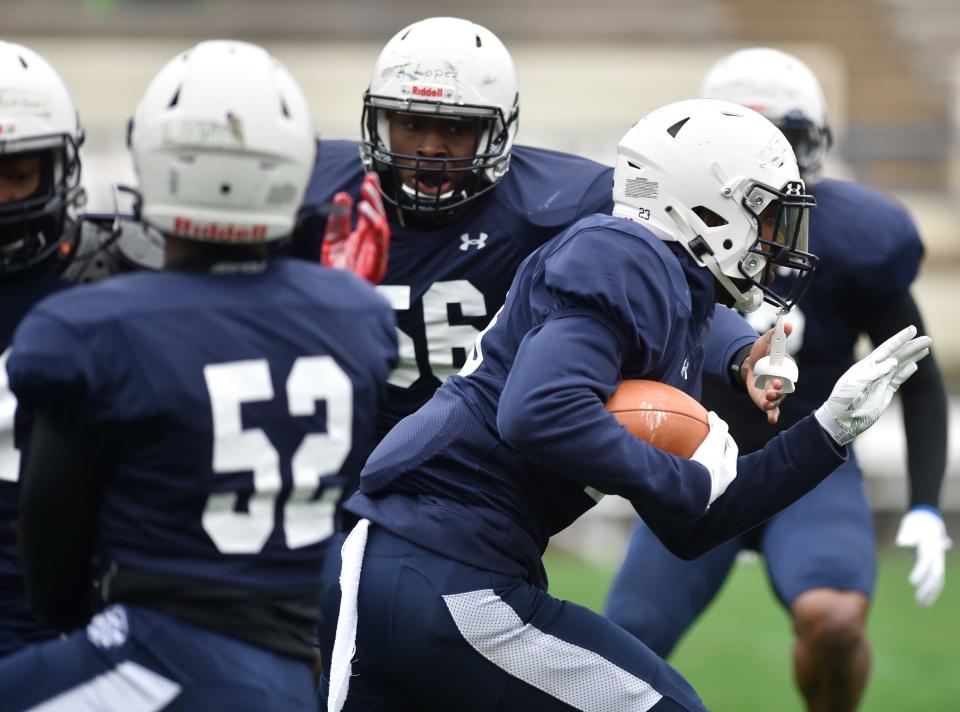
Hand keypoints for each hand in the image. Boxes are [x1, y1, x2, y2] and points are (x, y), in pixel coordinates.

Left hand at [321, 173, 389, 283]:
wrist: (333, 296)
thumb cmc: (336, 272)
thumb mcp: (333, 239)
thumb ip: (338, 219)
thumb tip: (342, 196)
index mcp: (363, 237)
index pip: (370, 211)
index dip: (371, 194)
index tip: (369, 178)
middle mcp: (371, 243)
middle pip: (378, 216)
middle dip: (375, 197)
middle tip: (369, 181)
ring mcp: (374, 253)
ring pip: (381, 226)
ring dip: (376, 209)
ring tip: (366, 193)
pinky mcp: (375, 264)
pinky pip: (381, 244)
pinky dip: (377, 229)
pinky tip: (370, 216)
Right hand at [691, 411, 738, 506]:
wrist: (691, 492)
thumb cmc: (705, 466)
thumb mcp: (714, 443)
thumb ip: (717, 427)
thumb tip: (714, 414)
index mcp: (729, 471)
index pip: (732, 449)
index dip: (726, 436)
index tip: (717, 428)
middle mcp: (721, 483)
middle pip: (720, 462)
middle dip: (714, 451)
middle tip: (705, 440)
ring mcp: (707, 491)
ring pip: (707, 474)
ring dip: (702, 464)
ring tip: (691, 454)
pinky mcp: (693, 497)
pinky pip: (692, 482)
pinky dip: (689, 474)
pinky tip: (679, 469)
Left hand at [743, 321, 793, 424]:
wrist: (750, 366)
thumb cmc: (762, 354)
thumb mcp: (766, 342)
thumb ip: (776, 335)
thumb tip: (787, 324)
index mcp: (785, 370)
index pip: (787, 376)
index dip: (783, 379)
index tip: (777, 380)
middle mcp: (782, 383)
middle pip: (783, 391)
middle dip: (778, 392)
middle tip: (772, 390)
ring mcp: (775, 394)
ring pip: (777, 401)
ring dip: (773, 403)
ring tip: (767, 401)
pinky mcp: (767, 401)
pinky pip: (772, 410)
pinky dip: (773, 416)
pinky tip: (772, 420)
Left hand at [814, 326, 930, 445]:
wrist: (841, 419)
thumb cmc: (843, 400)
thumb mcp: (855, 384)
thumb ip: (874, 372)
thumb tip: (893, 361)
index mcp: (866, 366)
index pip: (886, 349)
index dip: (899, 339)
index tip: (911, 329)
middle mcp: (874, 371)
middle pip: (897, 355)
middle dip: (911, 346)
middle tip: (927, 339)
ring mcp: (880, 381)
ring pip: (900, 366)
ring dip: (912, 357)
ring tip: (926, 349)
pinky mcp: (885, 392)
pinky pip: (898, 379)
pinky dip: (906, 372)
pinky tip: (914, 365)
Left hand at [895, 507, 951, 606]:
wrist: (929, 519)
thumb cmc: (917, 523)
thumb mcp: (911, 526)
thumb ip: (907, 536)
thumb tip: (901, 545)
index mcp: (930, 546)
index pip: (926, 563)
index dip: (920, 573)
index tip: (911, 582)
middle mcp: (937, 556)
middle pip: (935, 575)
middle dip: (927, 589)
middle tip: (917, 601)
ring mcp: (938, 561)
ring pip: (938, 580)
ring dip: (930, 593)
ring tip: (920, 605)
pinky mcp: (936, 564)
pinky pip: (937, 580)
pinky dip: (933, 591)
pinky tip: (925, 600)